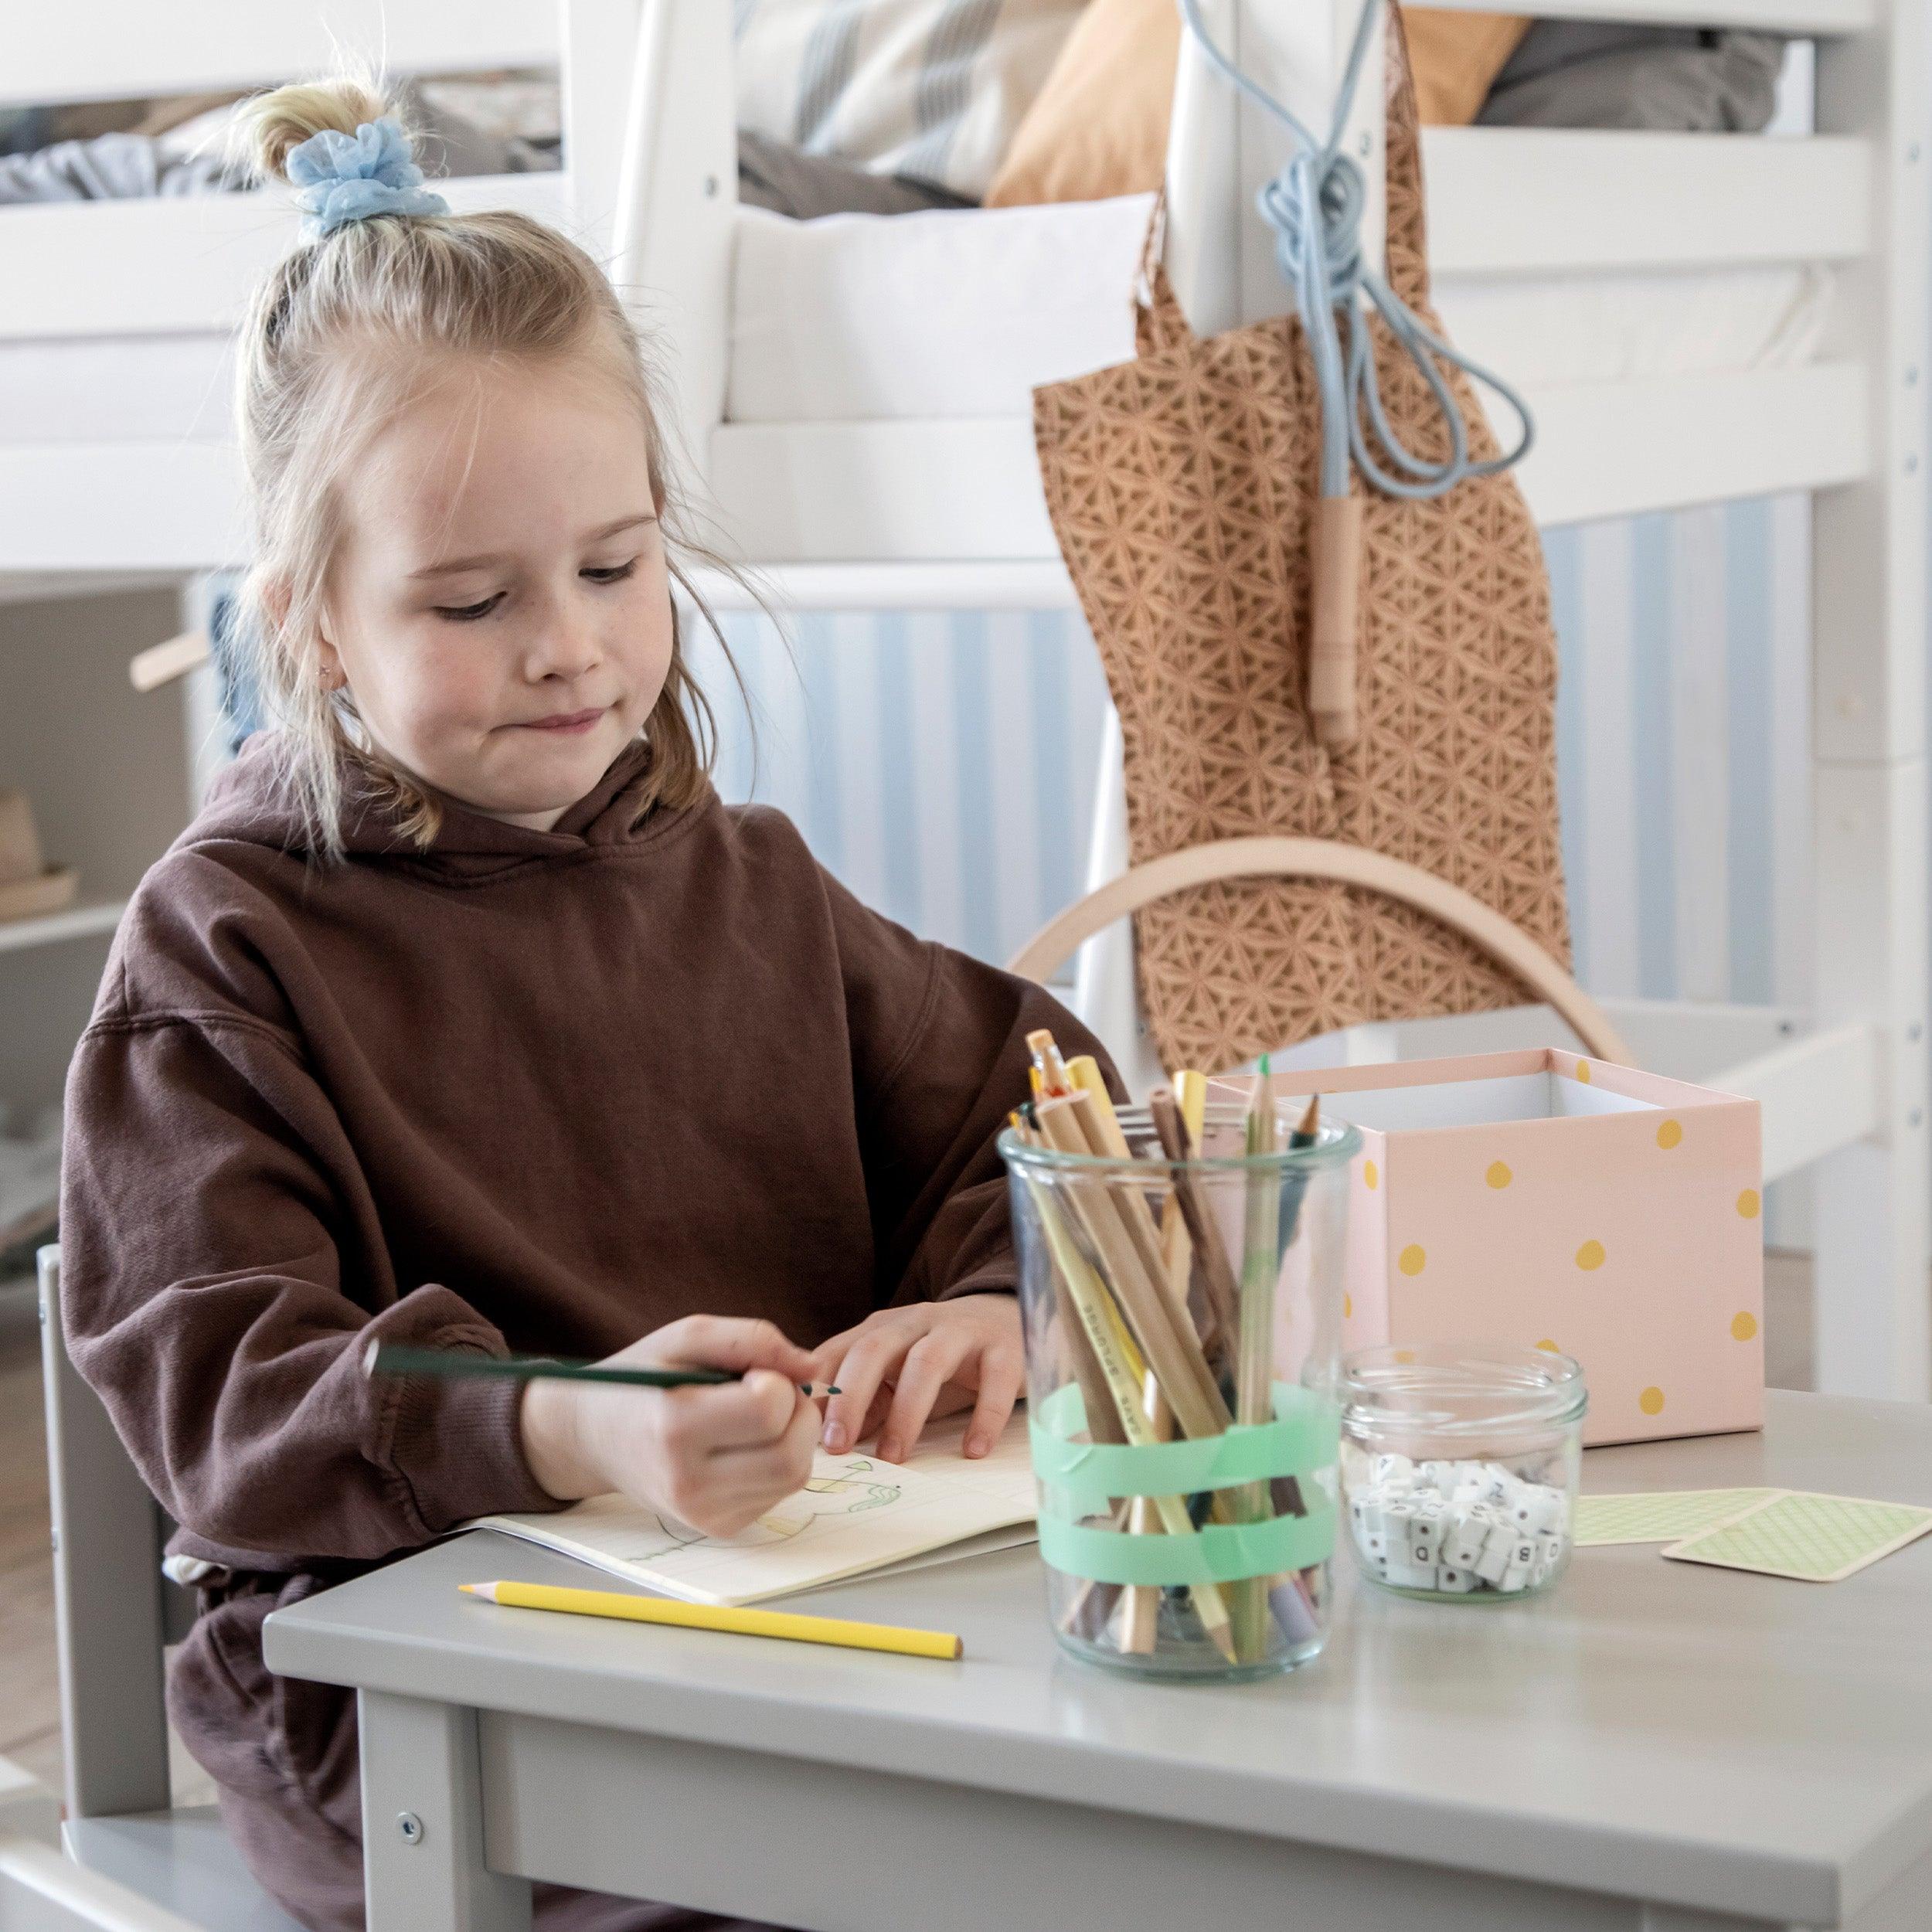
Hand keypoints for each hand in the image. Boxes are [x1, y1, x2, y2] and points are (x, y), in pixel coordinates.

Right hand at [517, 1316, 820, 1537]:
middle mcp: (689, 1483)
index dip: (776, 1381)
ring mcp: (704, 1514)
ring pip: (795, 1476)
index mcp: (674, 1429)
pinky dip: (780, 1460)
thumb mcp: (685, 1337)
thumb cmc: (641, 1379)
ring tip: (760, 1415)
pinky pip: (780, 1492)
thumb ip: (752, 1339)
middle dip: (799, 1411)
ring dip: (796, 1436)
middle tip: (770, 1390)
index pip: (767, 1410)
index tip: (751, 1373)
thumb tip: (813, 1366)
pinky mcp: (719, 1528)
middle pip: (791, 1453)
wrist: (592, 1437)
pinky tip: (748, 1442)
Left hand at [811, 1294, 1023, 1463]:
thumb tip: (823, 1439)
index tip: (799, 1429)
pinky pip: (994, 1379)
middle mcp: (917, 1322)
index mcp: (884, 1328)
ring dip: (906, 1411)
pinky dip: (983, 1417)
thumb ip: (866, 1398)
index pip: (839, 1351)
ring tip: (894, 1457)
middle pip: (875, 1349)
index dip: (815, 1389)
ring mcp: (962, 1331)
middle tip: (838, 1445)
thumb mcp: (897, 1372)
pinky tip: (973, 1450)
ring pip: (927, 1361)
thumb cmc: (944, 1356)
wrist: (1009, 1318)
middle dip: (850, 1397)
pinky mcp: (1005, 1347)